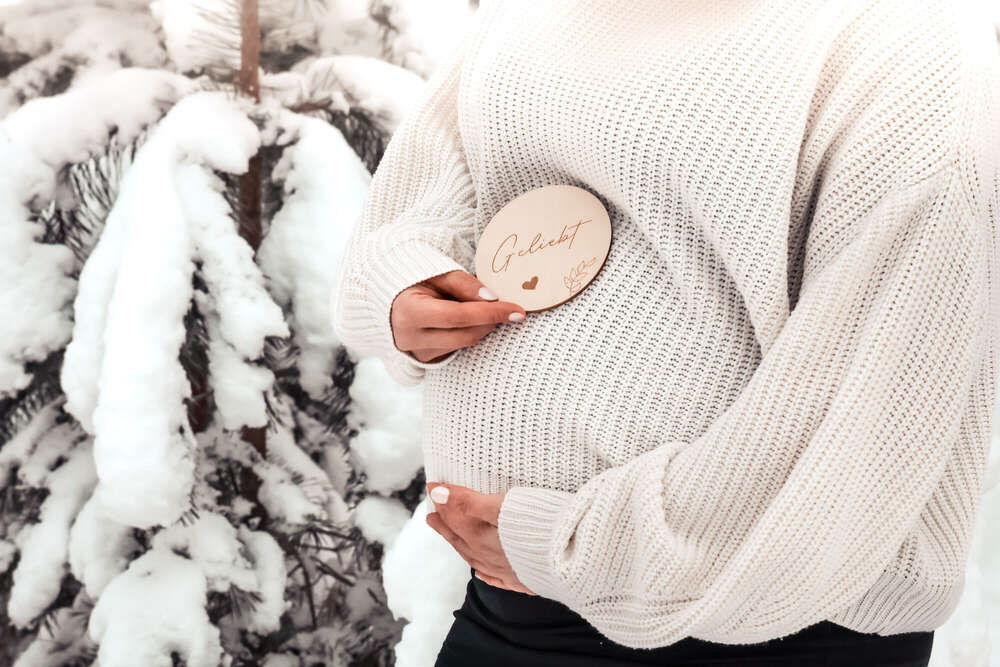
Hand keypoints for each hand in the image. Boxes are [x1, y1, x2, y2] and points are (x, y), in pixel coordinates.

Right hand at [391, 270, 526, 362]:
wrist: (389, 295)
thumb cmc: (415, 279)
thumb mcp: (437, 273)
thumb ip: (464, 284)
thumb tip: (493, 299)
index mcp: (410, 311)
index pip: (459, 316)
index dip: (491, 313)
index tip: (518, 311)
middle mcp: (409, 337)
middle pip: (465, 334)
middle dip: (490, 321)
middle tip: (506, 308)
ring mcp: (415, 351)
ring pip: (463, 344)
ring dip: (481, 328)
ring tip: (483, 309)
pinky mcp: (423, 359)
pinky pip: (455, 349)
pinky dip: (468, 334)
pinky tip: (467, 321)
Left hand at [425, 482, 537, 594]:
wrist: (579, 558)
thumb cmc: (543, 528)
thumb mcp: (504, 507)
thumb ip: (469, 503)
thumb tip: (438, 495)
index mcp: (484, 539)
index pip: (456, 517)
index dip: (444, 499)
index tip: (432, 486)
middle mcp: (492, 558)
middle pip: (461, 539)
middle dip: (446, 524)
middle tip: (432, 514)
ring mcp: (509, 572)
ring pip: (475, 558)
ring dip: (460, 544)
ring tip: (451, 535)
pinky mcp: (527, 580)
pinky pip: (496, 578)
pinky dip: (484, 572)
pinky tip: (480, 571)